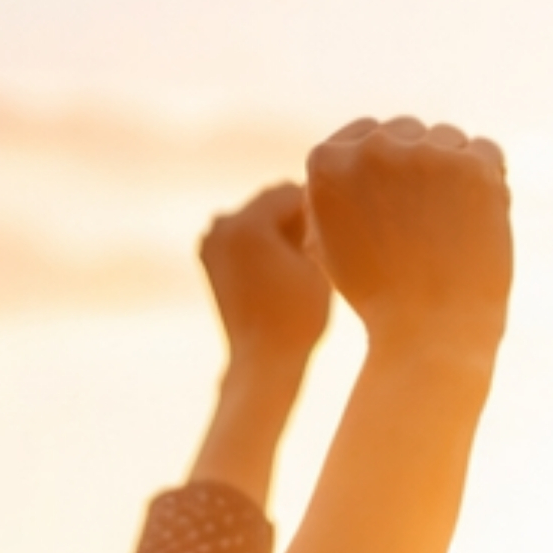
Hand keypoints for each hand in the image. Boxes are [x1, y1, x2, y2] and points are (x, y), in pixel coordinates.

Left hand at [203, 182, 330, 379]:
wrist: (263, 360)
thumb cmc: (299, 316)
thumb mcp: (317, 261)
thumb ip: (314, 221)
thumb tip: (317, 196)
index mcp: (247, 221)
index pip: (292, 192)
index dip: (320, 204)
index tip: (341, 217)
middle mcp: (222, 224)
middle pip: (270, 202)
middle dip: (296, 213)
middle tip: (326, 233)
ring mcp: (212, 241)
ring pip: (257, 217)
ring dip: (280, 226)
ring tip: (307, 252)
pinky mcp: (210, 258)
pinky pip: (243, 235)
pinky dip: (263, 241)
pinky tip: (287, 262)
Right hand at [304, 118, 511, 365]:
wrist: (428, 334)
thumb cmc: (380, 300)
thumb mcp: (333, 242)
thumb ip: (336, 193)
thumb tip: (347, 155)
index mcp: (326, 163)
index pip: (366, 133)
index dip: (390, 165)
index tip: (403, 200)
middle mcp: (371, 149)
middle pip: (408, 131)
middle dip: (422, 166)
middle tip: (432, 220)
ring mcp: (423, 154)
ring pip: (449, 139)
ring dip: (457, 172)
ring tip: (455, 228)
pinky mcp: (471, 166)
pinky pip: (488, 153)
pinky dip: (492, 182)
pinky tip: (481, 221)